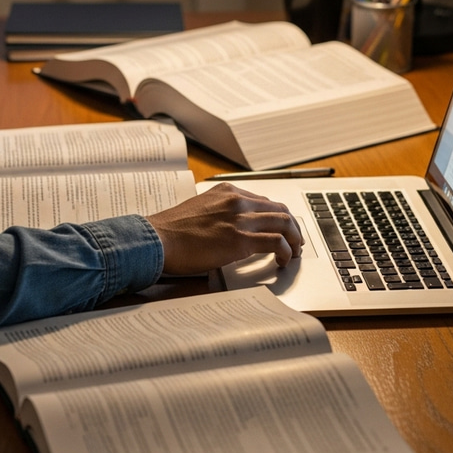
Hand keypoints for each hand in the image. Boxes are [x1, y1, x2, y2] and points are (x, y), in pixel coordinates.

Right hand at [147, 183, 302, 275]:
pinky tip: (283, 260)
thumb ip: (221, 213)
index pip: (264, 201)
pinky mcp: (241, 240)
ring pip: (284, 223)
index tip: (281, 228)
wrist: (157, 240)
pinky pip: (276, 242)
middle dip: (292, 227)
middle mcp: (237, 200)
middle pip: (279, 210)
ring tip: (294, 252)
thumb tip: (234, 227)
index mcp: (227, 192)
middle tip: (295, 241)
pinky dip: (286, 251)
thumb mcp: (200, 209)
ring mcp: (240, 219)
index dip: (278, 217)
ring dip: (294, 240)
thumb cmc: (171, 230)